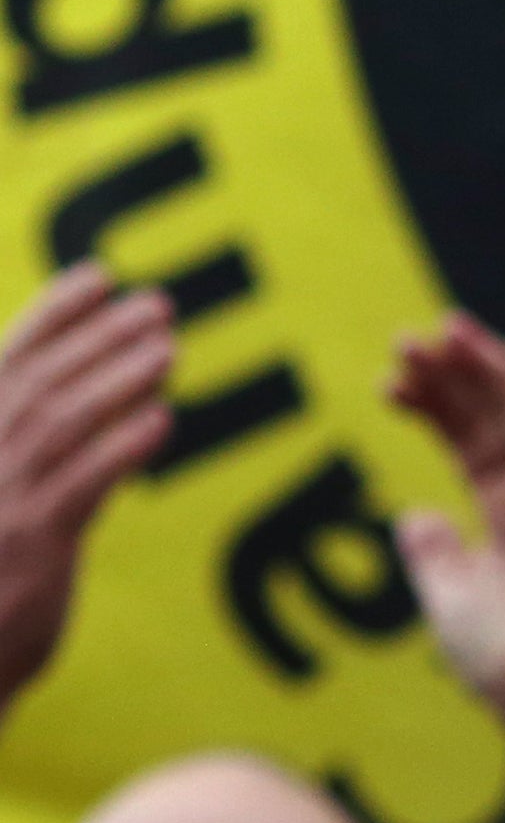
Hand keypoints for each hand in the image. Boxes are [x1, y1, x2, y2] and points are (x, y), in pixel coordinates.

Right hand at [0, 263, 171, 715]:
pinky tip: (162, 419)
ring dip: (119, 379)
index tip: (100, 276)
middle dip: (100, 336)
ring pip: (63, 424)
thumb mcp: (10, 499)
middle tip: (158, 303)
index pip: (10, 361)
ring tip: (169, 347)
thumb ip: (46, 450)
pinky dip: (122, 447)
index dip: (53, 314)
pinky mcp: (32, 547)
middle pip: (41, 382)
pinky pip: (83, 485)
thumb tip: (124, 400)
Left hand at [390, 313, 504, 822]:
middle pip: (491, 415)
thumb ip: (433, 553)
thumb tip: (413, 515)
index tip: (389, 380)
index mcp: (504, 514)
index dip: (429, 406)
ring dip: (490, 364)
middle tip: (408, 339)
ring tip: (447, 327)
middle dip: (452, 375)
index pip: (465, 442)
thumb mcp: (449, 598)